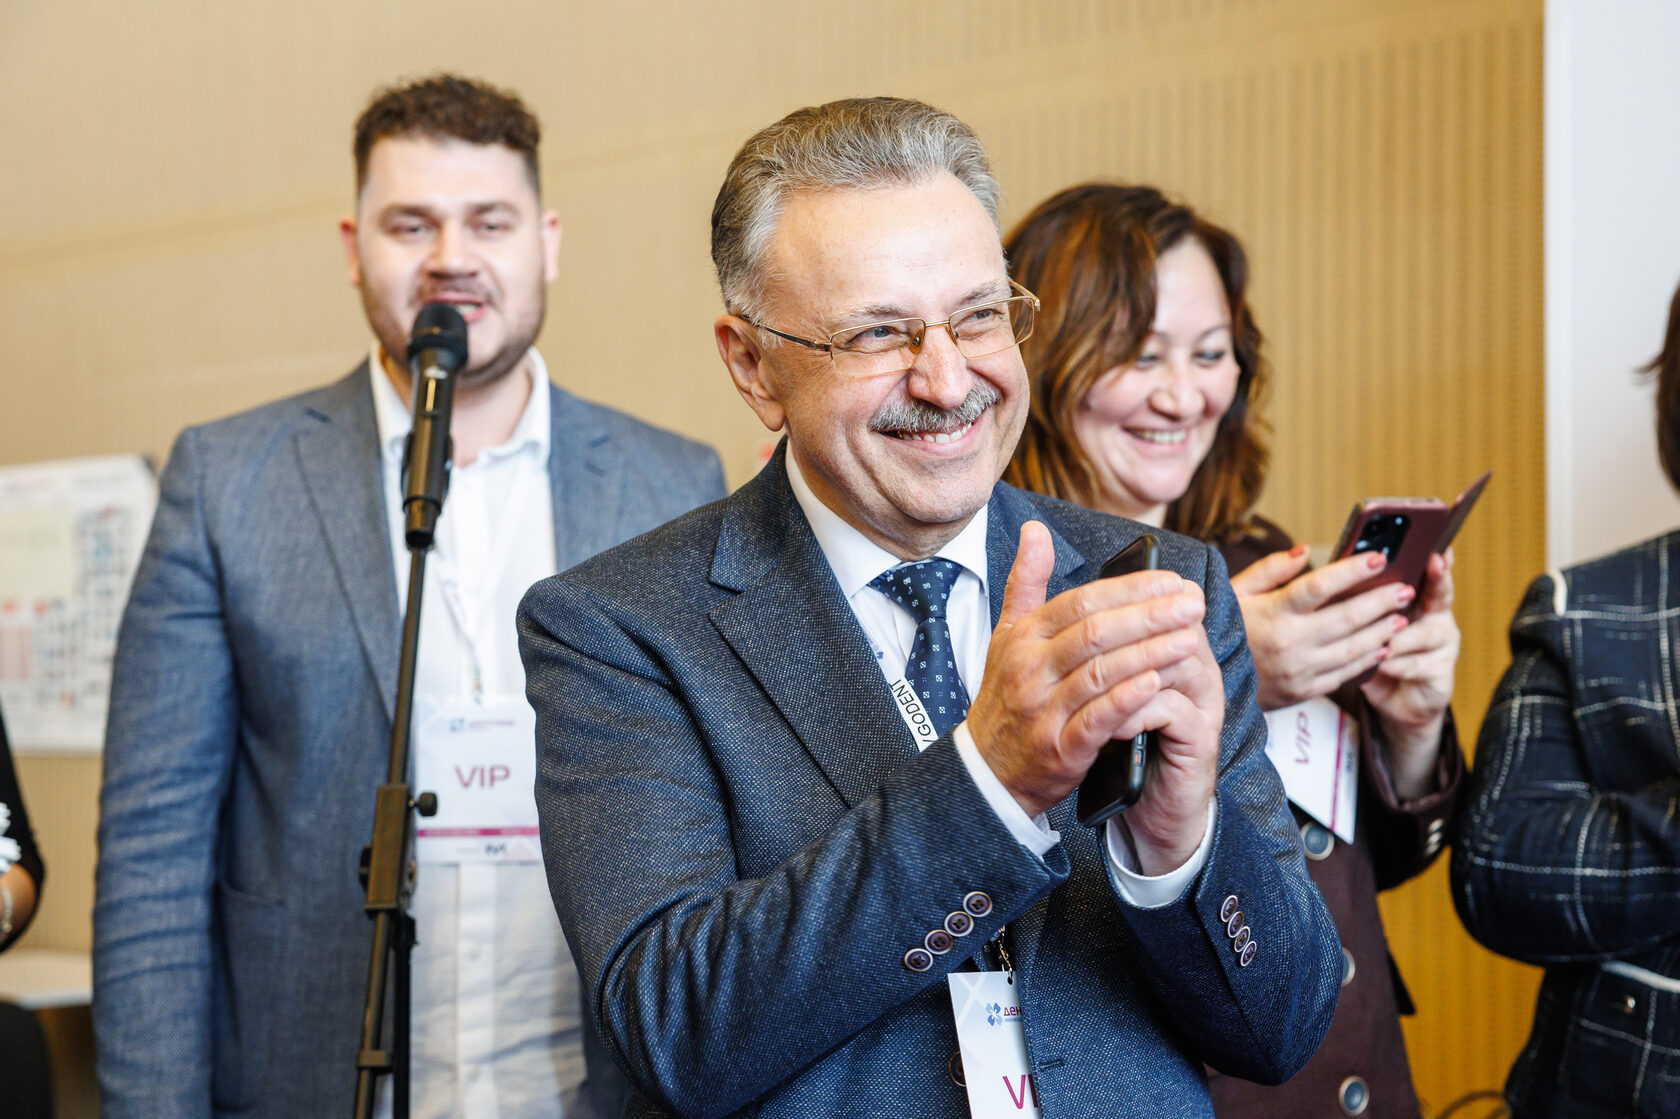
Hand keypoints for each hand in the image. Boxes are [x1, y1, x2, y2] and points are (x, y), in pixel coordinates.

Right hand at [966, 523, 1222, 872]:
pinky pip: (1098, 718)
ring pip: (1101, 672)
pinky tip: (1158, 683)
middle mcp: (1029, 669)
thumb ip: (1026, 582)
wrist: (988, 770)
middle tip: (1192, 604)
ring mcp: (1042, 709)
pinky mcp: (1058, 746)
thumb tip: (1034, 529)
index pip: (1081, 601)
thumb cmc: (1007, 698)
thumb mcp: (1007, 635)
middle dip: (1150, 615)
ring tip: (1189, 639)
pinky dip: (1129, 699)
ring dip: (1149, 653)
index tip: (1171, 581)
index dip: (1130, 589)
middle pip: (1096, 632)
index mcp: (1023, 637)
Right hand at [1231, 546, 1414, 710]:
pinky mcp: (1304, 690)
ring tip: (1402, 617)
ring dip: (1382, 631)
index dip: (1352, 571)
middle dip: (1381, 601)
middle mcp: (1288, 642)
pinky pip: (1345, 673)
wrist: (1210, 683)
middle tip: (1405, 589)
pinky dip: (1368, 660)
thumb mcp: (1236, 593)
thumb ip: (1270, 570)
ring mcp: (1298, 669)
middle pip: (1347, 618)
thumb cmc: (1225, 629)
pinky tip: (1382, 647)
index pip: (1319, 586)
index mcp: (1272, 612)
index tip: (1379, 558)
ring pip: (1353, 648)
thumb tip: (1305, 551)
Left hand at [1362, 550, 1458, 797]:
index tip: (1436, 543)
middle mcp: (1437, 618)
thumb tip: (1337, 567)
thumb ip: (1360, 596)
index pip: (1430, 572)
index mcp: (1419, 599)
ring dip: (1402, 634)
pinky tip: (1382, 663)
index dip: (1436, 558)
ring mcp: (1443, 647)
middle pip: (1442, 594)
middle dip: (1437, 578)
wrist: (1392, 700)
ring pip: (1426, 633)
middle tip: (1430, 563)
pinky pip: (1419, 666)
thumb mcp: (1365, 622)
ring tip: (1384, 636)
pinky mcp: (1440, 674)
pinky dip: (1397, 664)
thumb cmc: (1374, 651)